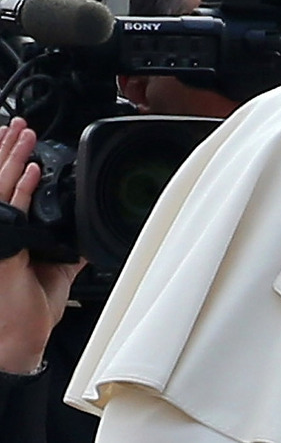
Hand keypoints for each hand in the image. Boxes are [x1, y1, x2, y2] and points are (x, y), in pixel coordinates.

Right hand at [0, 117, 85, 372]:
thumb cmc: (30, 311)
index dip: (7, 164)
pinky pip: (12, 211)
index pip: (4, 189)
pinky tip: (29, 171)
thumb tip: (87, 240)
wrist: (21, 339)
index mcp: (8, 234)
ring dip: (10, 158)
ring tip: (21, 134)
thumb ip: (67, 251)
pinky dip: (21, 190)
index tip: (18, 142)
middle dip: (5, 150)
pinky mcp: (2, 247)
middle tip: (17, 125)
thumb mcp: (56, 272)